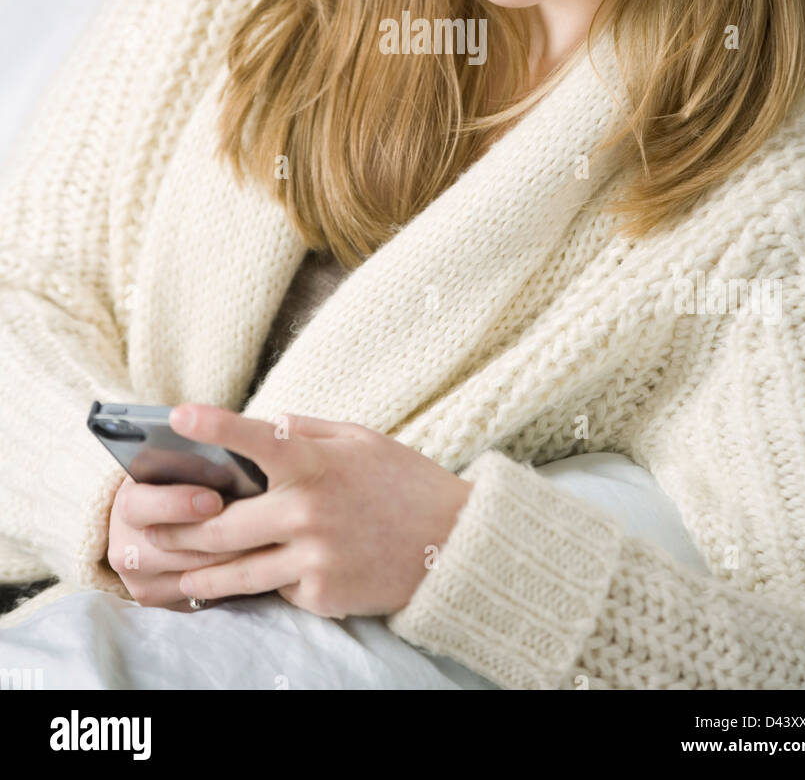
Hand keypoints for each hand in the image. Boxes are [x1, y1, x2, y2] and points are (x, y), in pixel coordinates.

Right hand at [107, 474, 253, 609]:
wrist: (154, 518)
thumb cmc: (178, 482)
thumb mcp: (180, 466)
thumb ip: (197, 467)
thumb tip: (233, 464)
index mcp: (126, 500)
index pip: (139, 505)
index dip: (177, 504)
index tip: (214, 501)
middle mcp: (122, 544)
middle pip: (169, 549)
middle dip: (217, 537)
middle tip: (256, 525)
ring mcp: (136, 578)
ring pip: (189, 576)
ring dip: (230, 560)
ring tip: (266, 542)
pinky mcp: (154, 598)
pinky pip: (196, 595)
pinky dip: (228, 579)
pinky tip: (254, 562)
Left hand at [146, 403, 473, 617]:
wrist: (454, 544)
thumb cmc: (403, 482)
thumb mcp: (359, 440)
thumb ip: (304, 432)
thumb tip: (259, 427)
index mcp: (317, 464)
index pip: (257, 439)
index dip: (215, 426)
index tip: (176, 416)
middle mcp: (309, 511)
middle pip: (221, 526)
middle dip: (178, 529)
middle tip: (144, 530)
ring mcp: (314, 557)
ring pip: (235, 571)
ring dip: (195, 574)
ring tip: (169, 574)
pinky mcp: (321, 594)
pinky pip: (275, 590)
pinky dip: (260, 584)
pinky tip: (237, 585)